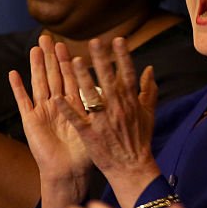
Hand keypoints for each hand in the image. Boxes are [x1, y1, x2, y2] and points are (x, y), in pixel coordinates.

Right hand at [9, 35, 92, 197]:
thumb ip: (99, 106)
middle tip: (46, 37)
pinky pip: (23, 101)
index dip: (66, 61)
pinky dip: (18, 88)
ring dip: (36, 67)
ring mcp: (42, 111)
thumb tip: (113, 88)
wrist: (69, 172)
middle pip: (52, 75)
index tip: (64, 43)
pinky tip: (13, 73)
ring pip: (39, 83)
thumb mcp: (95, 125)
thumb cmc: (85, 153)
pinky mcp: (30, 121)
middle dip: (50, 57)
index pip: (69, 77)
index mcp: (73, 105)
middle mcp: (57, 105)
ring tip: (33, 49)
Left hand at [57, 37, 160, 207]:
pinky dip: (67, 109)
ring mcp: (103, 121)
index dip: (123, 57)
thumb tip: (150, 69)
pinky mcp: (90, 134)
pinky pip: (77, 119)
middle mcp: (117, 109)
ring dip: (82, 78)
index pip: (127, 75)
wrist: (132, 168)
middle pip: (108, 80)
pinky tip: (57, 97)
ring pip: (91, 96)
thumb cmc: (140, 140)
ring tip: (73, 61)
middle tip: (94, 41)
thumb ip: (148, 90)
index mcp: (131, 102)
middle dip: (101, 60)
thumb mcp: (148, 114)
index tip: (118, 40)